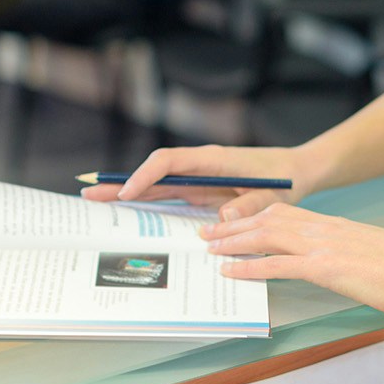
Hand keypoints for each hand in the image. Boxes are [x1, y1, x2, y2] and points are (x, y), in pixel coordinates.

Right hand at [80, 144, 301, 218]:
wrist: (295, 171)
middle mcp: (199, 167)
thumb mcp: (272, 196)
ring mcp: (197, 178)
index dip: (145, 176)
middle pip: (153, 173)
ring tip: (96, 202)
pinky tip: (126, 212)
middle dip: (121, 183)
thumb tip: (223, 223)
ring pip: (155, 185)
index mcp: (212, 161)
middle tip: (89, 192)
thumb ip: (249, 208)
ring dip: (127, 193)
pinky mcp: (199, 190)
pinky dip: (145, 202)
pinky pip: (168, 195)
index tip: (127, 193)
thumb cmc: (283, 180)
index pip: (169, 162)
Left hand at [202, 204, 383, 317]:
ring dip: (234, 242)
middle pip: (266, 220)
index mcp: (331, 224)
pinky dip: (250, 267)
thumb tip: (332, 261)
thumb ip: (344, 251)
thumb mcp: (366, 252)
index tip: (233, 219)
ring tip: (210, 248)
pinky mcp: (323, 267)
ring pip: (265, 237)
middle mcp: (321, 229)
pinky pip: (277, 265)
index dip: (253, 215)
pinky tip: (231, 271)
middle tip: (207, 230)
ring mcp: (320, 246)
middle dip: (233, 225)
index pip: (283, 212)